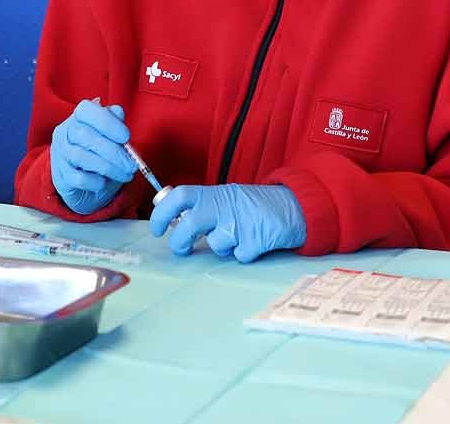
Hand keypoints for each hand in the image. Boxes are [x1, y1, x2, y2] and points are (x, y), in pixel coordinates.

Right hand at [50, 100, 135, 214]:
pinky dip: (96, 182)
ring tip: (124, 175)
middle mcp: (65, 132)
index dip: (107, 122)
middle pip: (85, 135)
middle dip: (113, 151)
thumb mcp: (111, 134)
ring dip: (108, 168)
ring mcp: (60, 154)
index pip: (86, 110)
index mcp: (79, 117)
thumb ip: (115, 122)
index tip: (126, 137)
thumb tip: (118, 113)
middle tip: (131, 164)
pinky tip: (104, 182)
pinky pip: (79, 178)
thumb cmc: (101, 151)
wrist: (86, 181)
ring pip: (82, 157)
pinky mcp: (60, 176)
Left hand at [149, 184, 305, 262]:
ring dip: (223, 247)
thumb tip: (175, 222)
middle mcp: (224, 205)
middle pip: (189, 224)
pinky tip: (254, 242)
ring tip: (237, 237)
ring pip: (217, 245)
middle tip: (181, 249)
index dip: (162, 212)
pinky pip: (240, 256)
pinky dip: (245, 254)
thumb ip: (204, 207)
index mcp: (214, 193)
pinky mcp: (256, 239)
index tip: (156, 227)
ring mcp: (241, 222)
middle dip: (180, 241)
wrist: (293, 206)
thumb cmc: (254, 205)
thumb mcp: (226, 197)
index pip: (179, 196)